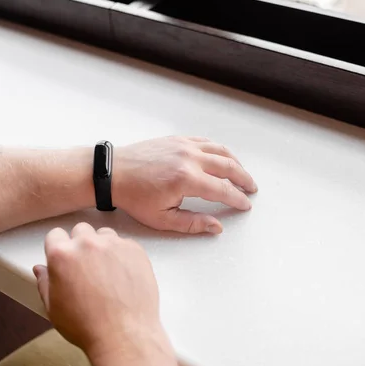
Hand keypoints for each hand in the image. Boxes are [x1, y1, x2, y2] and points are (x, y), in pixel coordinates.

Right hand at [34, 223, 176, 365]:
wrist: (123, 334)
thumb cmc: (88, 324)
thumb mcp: (54, 307)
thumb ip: (44, 282)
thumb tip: (41, 270)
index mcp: (62, 255)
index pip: (55, 234)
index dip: (58, 246)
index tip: (64, 256)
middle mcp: (87, 244)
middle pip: (81, 230)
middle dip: (81, 244)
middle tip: (85, 266)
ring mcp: (113, 244)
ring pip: (104, 234)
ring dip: (102, 246)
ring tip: (105, 270)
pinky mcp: (134, 249)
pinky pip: (125, 243)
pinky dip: (122, 254)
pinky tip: (121, 274)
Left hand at [113, 136, 256, 234]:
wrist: (113, 173)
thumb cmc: (134, 197)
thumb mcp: (162, 219)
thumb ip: (193, 223)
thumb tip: (217, 226)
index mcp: (186, 180)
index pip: (222, 190)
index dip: (237, 199)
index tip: (245, 205)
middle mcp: (189, 158)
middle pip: (228, 166)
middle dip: (243, 178)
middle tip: (251, 188)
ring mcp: (184, 146)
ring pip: (220, 150)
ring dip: (235, 162)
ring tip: (241, 173)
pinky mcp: (177, 139)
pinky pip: (205, 142)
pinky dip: (218, 149)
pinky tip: (222, 157)